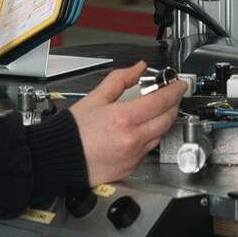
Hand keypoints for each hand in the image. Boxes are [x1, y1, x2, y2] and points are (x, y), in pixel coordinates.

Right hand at [69, 62, 183, 185]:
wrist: (59, 157)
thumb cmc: (73, 130)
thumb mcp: (95, 97)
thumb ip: (120, 80)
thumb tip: (138, 69)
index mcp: (124, 118)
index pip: (161, 101)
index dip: (174, 90)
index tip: (178, 84)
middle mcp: (133, 138)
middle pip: (167, 119)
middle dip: (173, 104)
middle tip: (171, 95)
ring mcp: (134, 155)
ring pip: (160, 135)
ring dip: (163, 121)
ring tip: (155, 110)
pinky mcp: (131, 167)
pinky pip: (149, 149)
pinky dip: (150, 137)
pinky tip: (141, 129)